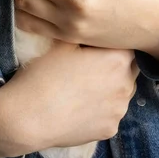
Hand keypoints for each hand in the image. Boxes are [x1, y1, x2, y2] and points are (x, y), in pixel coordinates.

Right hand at [0, 41, 138, 157]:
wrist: (28, 117)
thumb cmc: (45, 74)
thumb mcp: (64, 43)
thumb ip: (86, 34)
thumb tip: (94, 27)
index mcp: (119, 59)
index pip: (127, 45)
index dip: (113, 44)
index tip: (98, 47)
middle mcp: (127, 84)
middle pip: (130, 69)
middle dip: (117, 65)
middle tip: (92, 67)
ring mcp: (120, 110)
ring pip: (122, 93)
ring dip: (112, 88)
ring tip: (85, 89)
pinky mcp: (111, 130)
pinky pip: (111, 115)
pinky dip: (101, 111)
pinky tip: (81, 108)